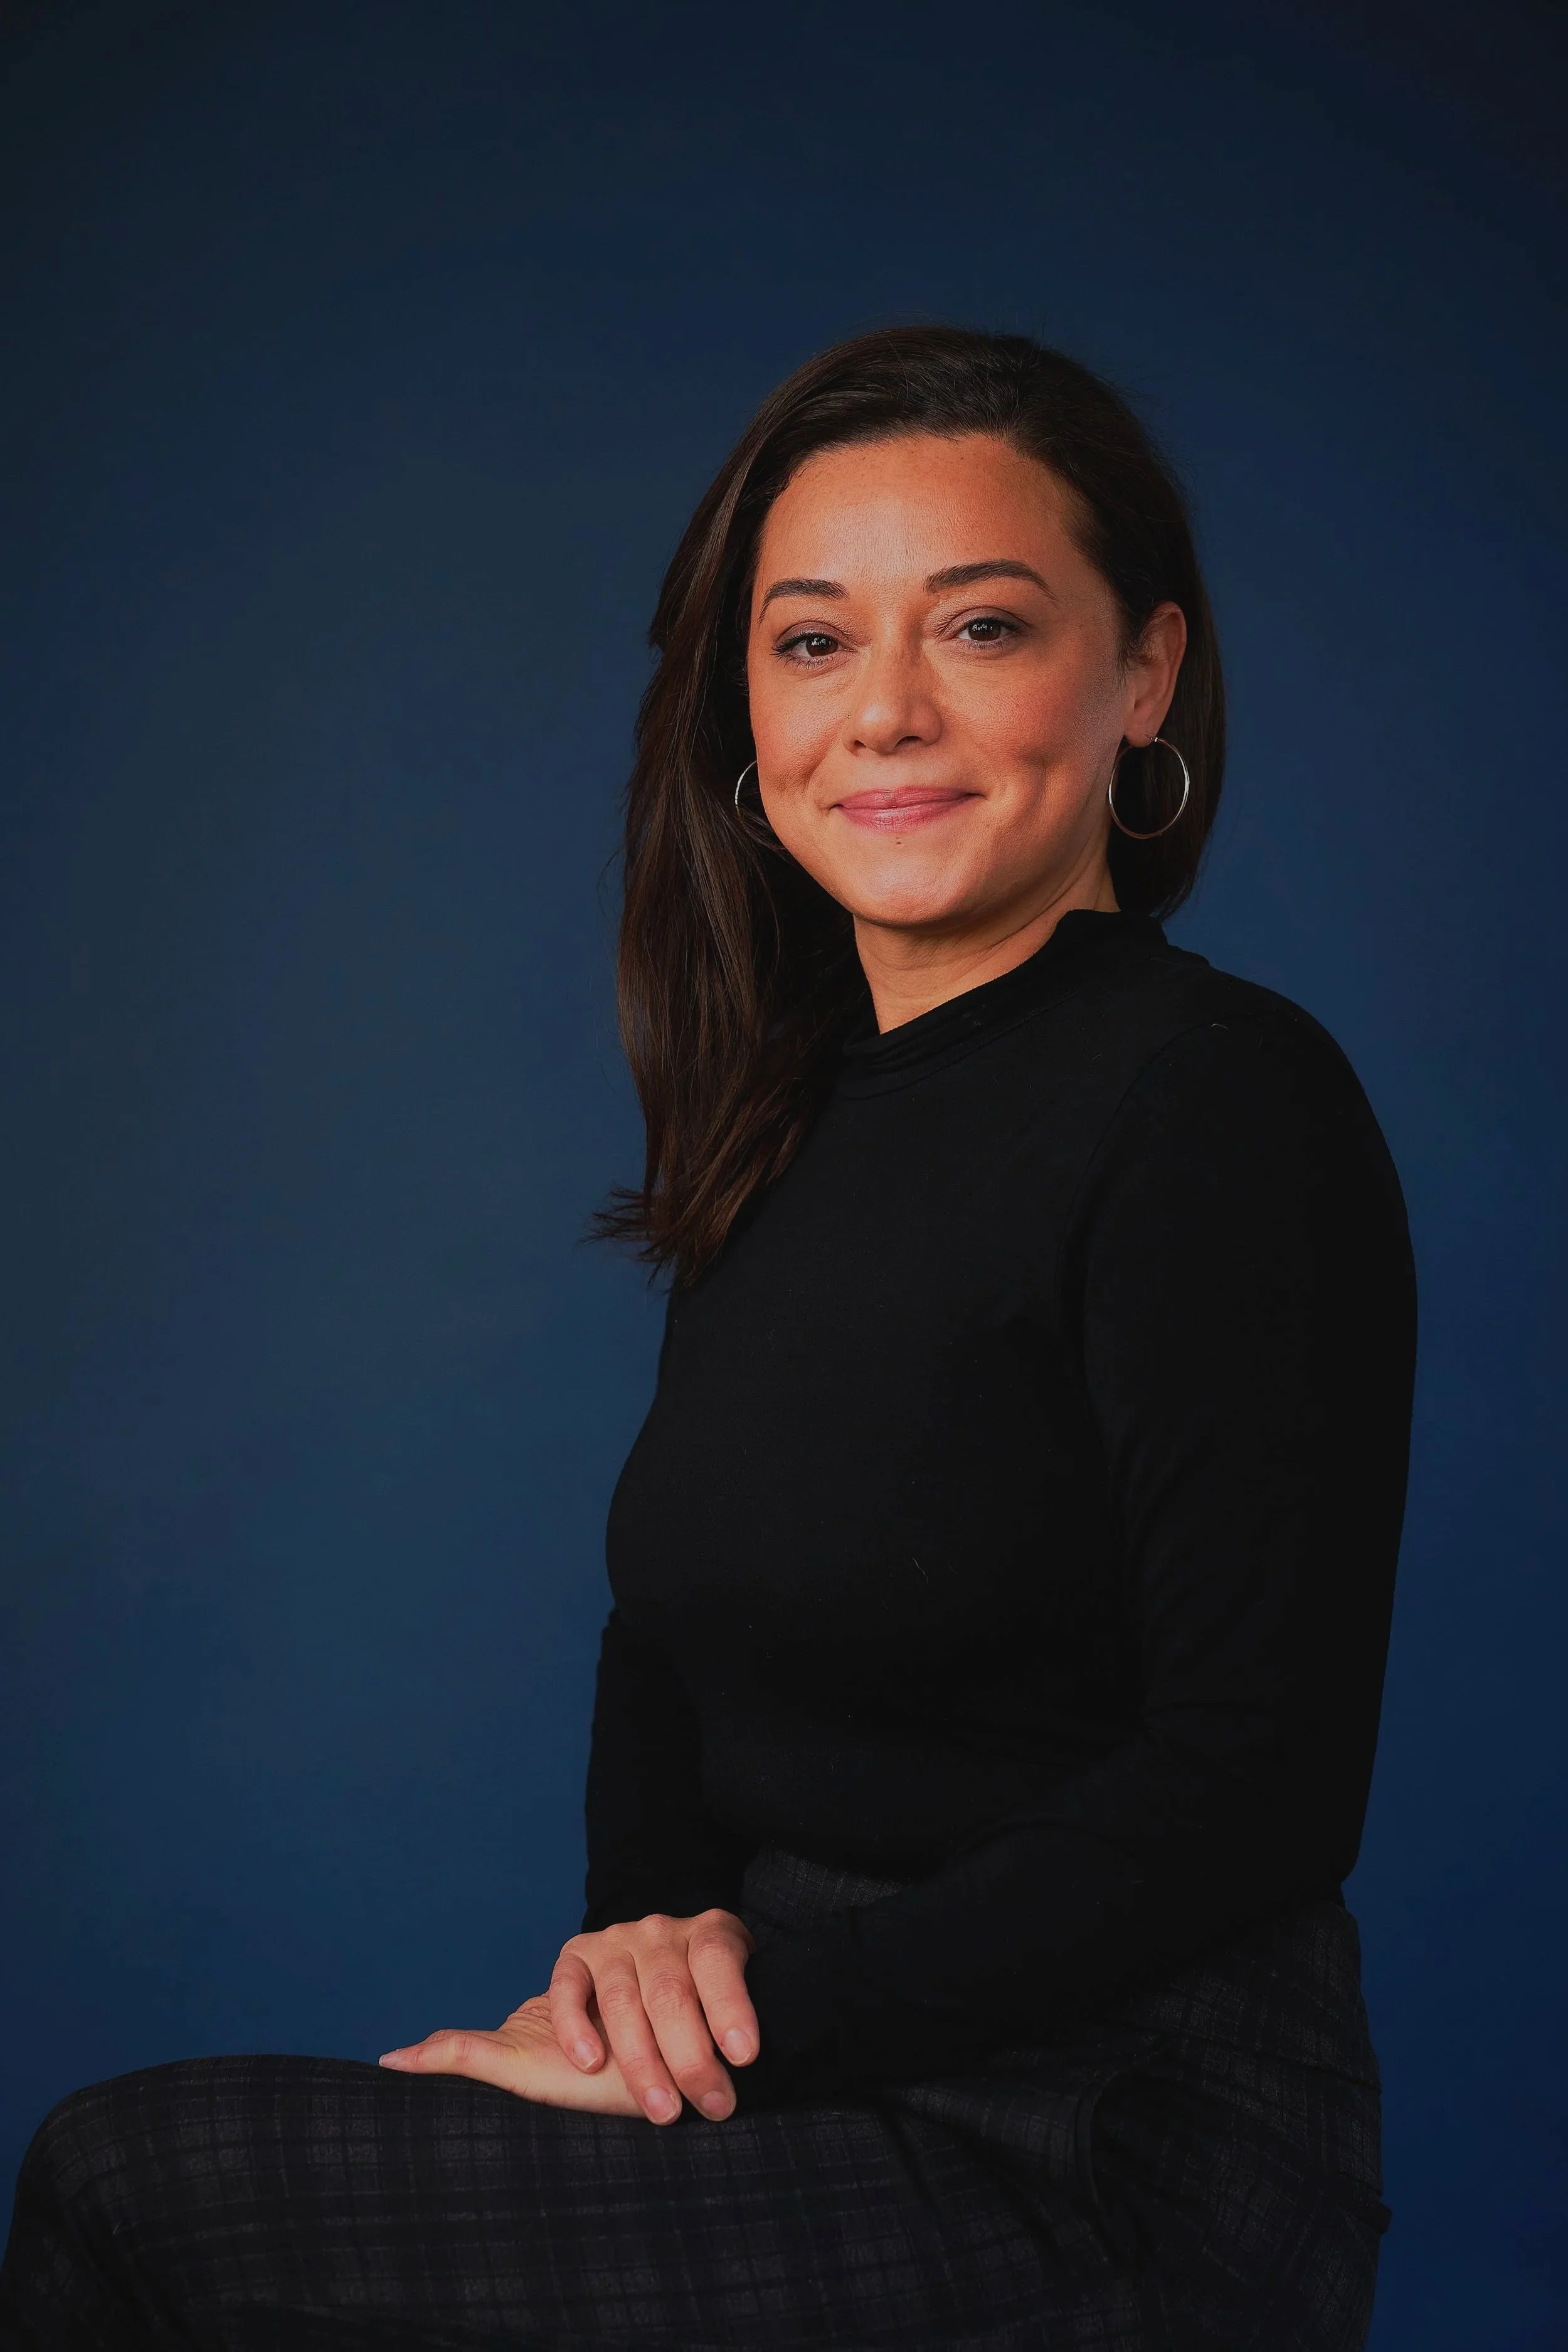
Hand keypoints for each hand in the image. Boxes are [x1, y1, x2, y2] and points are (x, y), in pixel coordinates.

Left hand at [380, 1906, 759, 2124]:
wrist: (669, 2036)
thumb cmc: (590, 2060)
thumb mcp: (528, 2060)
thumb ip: (467, 2053)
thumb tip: (389, 2059)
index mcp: (574, 1963)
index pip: (569, 1984)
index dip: (575, 2025)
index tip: (586, 2068)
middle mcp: (620, 1941)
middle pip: (628, 1996)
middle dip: (651, 2061)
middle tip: (670, 2115)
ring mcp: (668, 1936)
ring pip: (677, 1991)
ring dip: (697, 2051)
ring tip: (712, 2103)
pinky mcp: (715, 1938)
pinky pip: (721, 1969)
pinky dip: (734, 2009)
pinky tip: (743, 2048)